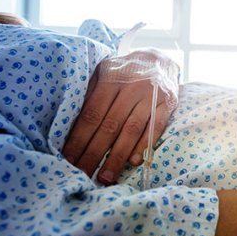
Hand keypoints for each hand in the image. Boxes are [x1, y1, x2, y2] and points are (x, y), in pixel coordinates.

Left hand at [63, 50, 177, 185]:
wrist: (159, 58)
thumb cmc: (124, 72)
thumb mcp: (104, 73)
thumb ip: (90, 94)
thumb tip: (70, 126)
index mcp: (111, 79)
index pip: (91, 115)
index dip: (79, 139)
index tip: (67, 160)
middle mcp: (132, 87)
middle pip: (110, 126)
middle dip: (93, 154)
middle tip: (82, 175)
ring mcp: (152, 96)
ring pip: (132, 130)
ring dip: (117, 157)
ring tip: (105, 177)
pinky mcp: (168, 103)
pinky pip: (156, 128)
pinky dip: (144, 146)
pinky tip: (132, 162)